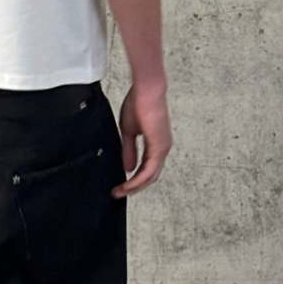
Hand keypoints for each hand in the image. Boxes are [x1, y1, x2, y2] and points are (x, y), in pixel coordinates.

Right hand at [113, 81, 171, 196]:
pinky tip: (127, 184)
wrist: (146, 91)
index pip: (147, 168)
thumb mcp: (129, 131)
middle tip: (119, 192)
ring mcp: (163, 148)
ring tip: (121, 191)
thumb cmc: (139, 103)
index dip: (133, 179)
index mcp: (156, 143)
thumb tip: (129, 168)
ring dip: (135, 186)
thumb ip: (129, 150)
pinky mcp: (159, 147)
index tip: (120, 185)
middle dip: (134, 187)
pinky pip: (149, 170)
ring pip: (150, 176)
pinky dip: (138, 180)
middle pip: (150, 176)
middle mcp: (162, 147)